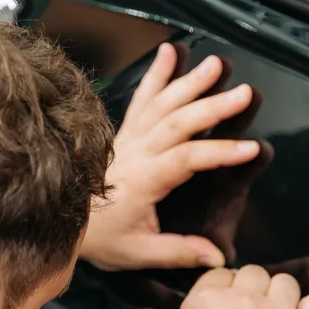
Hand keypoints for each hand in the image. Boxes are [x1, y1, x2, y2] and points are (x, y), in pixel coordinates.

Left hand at [82, 44, 260, 271]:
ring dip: (188, 82)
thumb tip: (217, 256)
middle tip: (243, 92)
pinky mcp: (124, 134)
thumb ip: (179, 251)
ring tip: (216, 64)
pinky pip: (141, 99)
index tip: (250, 148)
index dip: (218, 152)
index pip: (186, 160)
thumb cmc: (100, 238)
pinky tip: (169, 51)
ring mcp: (128, 140)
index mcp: (142, 180)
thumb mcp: (138, 252)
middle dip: (212, 106)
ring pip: (161, 104)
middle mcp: (134, 153)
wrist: (58, 220)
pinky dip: (155, 74)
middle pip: (177, 123)